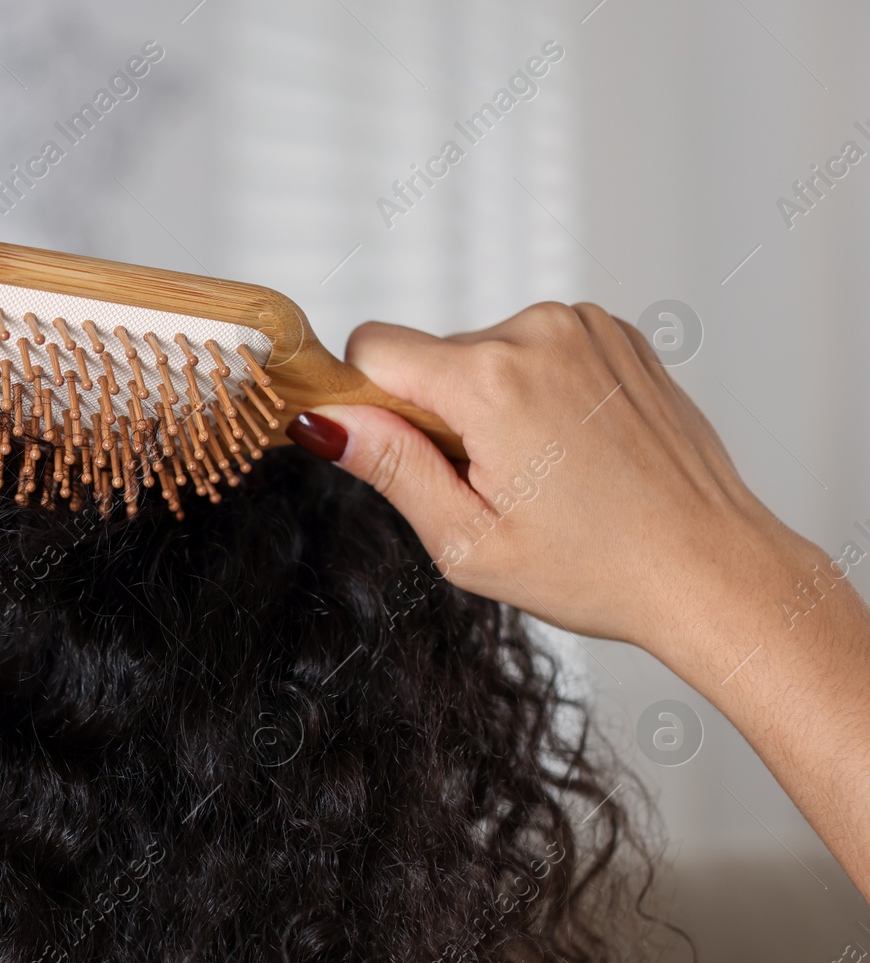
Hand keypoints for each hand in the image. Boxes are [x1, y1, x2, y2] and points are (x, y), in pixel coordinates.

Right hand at [289, 302, 809, 658]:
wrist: (710, 567)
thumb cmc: (594, 569)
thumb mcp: (467, 539)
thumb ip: (388, 466)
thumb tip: (321, 418)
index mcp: (492, 380)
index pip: (373, 347)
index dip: (367, 401)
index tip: (398, 454)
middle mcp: (538, 330)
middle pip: (431, 355)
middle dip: (437, 413)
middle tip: (491, 484)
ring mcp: (585, 326)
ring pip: (482, 351)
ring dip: (487, 402)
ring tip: (540, 469)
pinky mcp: (615, 334)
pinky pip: (535, 348)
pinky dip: (535, 390)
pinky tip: (570, 447)